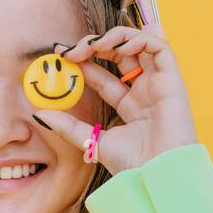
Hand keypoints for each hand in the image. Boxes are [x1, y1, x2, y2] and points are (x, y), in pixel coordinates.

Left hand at [36, 22, 197, 173]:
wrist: (156, 176)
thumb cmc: (132, 165)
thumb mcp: (92, 142)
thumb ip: (68, 126)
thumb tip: (39, 114)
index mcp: (129, 106)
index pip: (102, 75)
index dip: (83, 61)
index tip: (60, 55)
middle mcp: (144, 92)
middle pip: (120, 55)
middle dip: (95, 45)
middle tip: (72, 50)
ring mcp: (159, 84)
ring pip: (139, 44)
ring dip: (115, 37)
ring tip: (93, 45)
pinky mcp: (173, 80)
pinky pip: (159, 47)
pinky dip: (139, 39)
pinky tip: (117, 47)